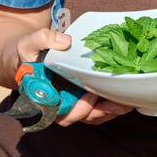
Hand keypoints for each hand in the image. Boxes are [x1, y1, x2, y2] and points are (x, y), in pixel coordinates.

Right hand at [15, 27, 135, 125]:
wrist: (30, 56)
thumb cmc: (28, 52)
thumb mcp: (29, 43)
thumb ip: (43, 39)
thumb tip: (65, 41)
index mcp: (44, 97)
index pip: (61, 113)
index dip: (77, 108)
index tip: (90, 96)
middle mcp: (59, 105)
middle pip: (82, 116)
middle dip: (101, 111)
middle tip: (119, 102)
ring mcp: (72, 103)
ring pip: (92, 115)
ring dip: (110, 111)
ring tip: (128, 102)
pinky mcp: (83, 98)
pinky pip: (97, 108)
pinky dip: (111, 104)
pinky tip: (126, 97)